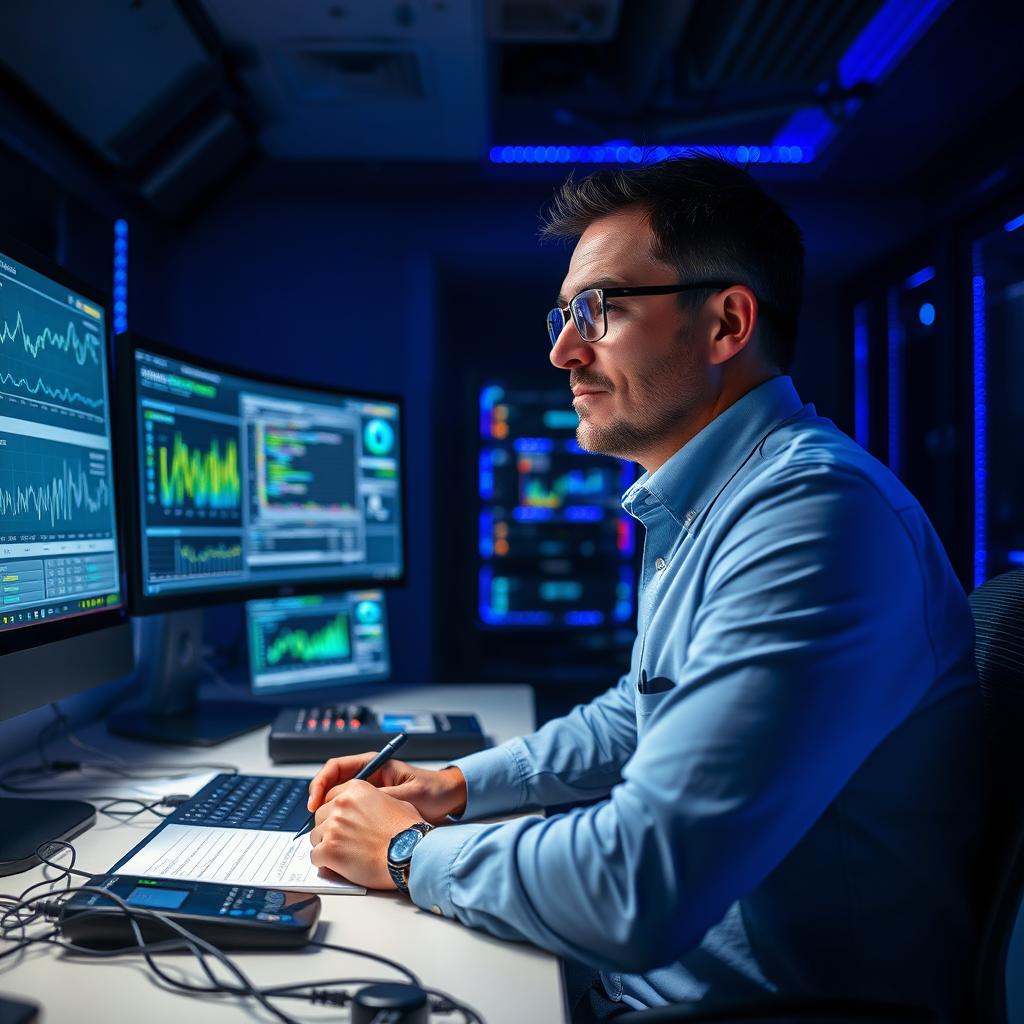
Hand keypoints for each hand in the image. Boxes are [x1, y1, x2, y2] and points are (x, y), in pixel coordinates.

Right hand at [308, 753, 466, 823]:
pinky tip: (341, 841)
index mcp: (373, 766)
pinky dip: (342, 828)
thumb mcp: (406, 794)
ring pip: (337, 805)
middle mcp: (367, 779)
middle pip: (331, 789)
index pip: (335, 768)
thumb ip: (382, 798)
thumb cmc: (432, 791)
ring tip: (325, 835)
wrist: (449, 800)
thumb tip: (354, 807)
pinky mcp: (372, 812)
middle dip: (320, 805)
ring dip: (329, 819)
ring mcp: (368, 796)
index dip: (320, 784)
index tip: (315, 802)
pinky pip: (350, 817)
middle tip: (316, 824)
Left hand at [309, 779, 420, 889]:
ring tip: (343, 855)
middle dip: (328, 828)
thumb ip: (373, 801)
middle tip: (342, 840)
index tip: (339, 821)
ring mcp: (333, 827)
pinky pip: (315, 857)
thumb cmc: (407, 832)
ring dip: (326, 845)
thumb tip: (369, 809)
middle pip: (320, 816)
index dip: (335, 811)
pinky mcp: (329, 850)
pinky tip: (337, 866)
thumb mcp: (394, 802)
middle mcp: (341, 804)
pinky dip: (324, 863)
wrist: (409, 854)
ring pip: (315, 837)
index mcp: (356, 789)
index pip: (331, 796)